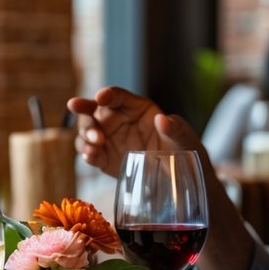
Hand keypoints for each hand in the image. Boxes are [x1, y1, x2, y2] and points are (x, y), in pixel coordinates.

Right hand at [66, 87, 204, 176]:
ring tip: (94, 148)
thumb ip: (174, 128)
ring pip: (87, 132)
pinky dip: (87, 155)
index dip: (107, 95)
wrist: (178, 174)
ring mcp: (109, 138)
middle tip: (96, 135)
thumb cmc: (181, 147)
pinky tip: (91, 157)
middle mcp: (118, 119)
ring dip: (85, 138)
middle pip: (93, 112)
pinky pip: (90, 153)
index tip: (101, 97)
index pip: (118, 97)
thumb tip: (164, 120)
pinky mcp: (104, 158)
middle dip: (88, 120)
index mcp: (136, 107)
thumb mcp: (183, 136)